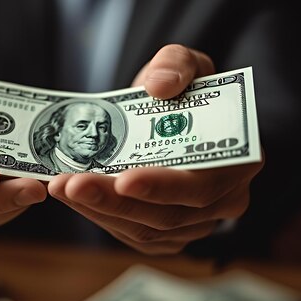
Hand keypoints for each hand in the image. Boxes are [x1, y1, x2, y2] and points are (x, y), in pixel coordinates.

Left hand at [48, 44, 263, 253]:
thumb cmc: (185, 91)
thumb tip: (160, 86)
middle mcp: (224, 202)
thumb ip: (177, 64)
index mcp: (240, 162)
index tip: (123, 178)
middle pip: (168, 216)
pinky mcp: (170, 236)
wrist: (173, 118)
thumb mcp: (187, 63)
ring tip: (61, 186)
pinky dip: (99, 216)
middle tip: (71, 184)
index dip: (164, 187)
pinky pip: (133, 235)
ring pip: (146, 231)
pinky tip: (72, 195)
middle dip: (114, 201)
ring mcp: (197, 225)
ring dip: (98, 210)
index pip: (203, 185)